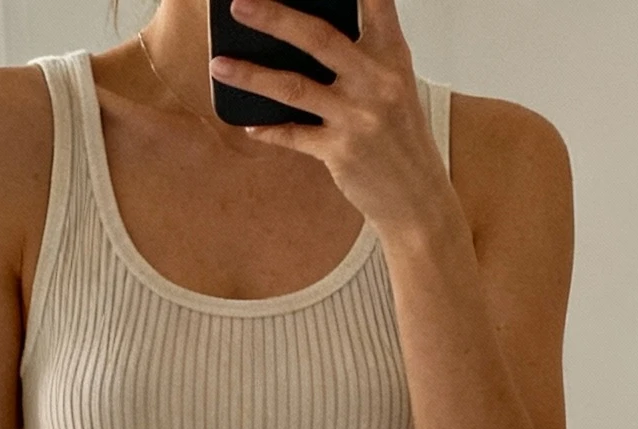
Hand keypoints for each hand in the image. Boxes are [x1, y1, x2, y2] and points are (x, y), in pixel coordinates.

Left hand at [212, 0, 447, 239]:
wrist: (418, 199)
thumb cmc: (402, 139)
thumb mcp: (396, 86)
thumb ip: (363, 57)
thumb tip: (307, 36)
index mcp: (392, 56)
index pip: (375, 3)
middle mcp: (375, 81)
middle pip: (319, 38)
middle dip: (275, 18)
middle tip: (240, 5)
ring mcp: (357, 117)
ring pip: (294, 87)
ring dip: (252, 75)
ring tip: (220, 64)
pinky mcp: (340, 152)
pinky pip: (293, 135)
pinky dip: (269, 129)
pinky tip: (251, 123)